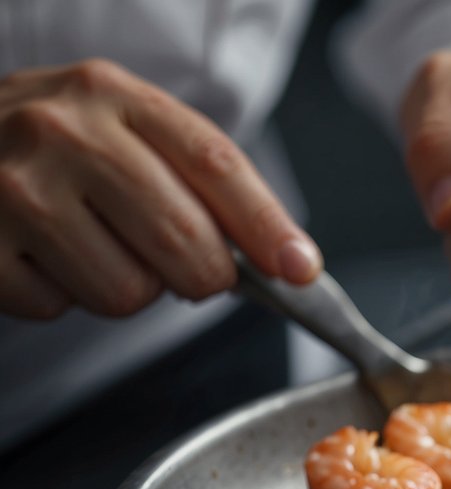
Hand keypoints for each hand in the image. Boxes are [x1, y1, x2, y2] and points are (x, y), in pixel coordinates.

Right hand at [0, 59, 321, 318]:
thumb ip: (203, 182)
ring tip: (92, 245)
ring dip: (126, 288)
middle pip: (184, 241)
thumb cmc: (59, 148)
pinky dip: (63, 296)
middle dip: (201, 275)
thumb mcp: (128, 132)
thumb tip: (288, 260)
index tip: (300, 270)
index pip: (214, 164)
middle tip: (183, 267)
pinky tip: (45, 255)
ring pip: (128, 291)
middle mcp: (64, 132)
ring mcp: (16, 188)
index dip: (266, 225)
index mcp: (115, 96)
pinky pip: (61, 308)